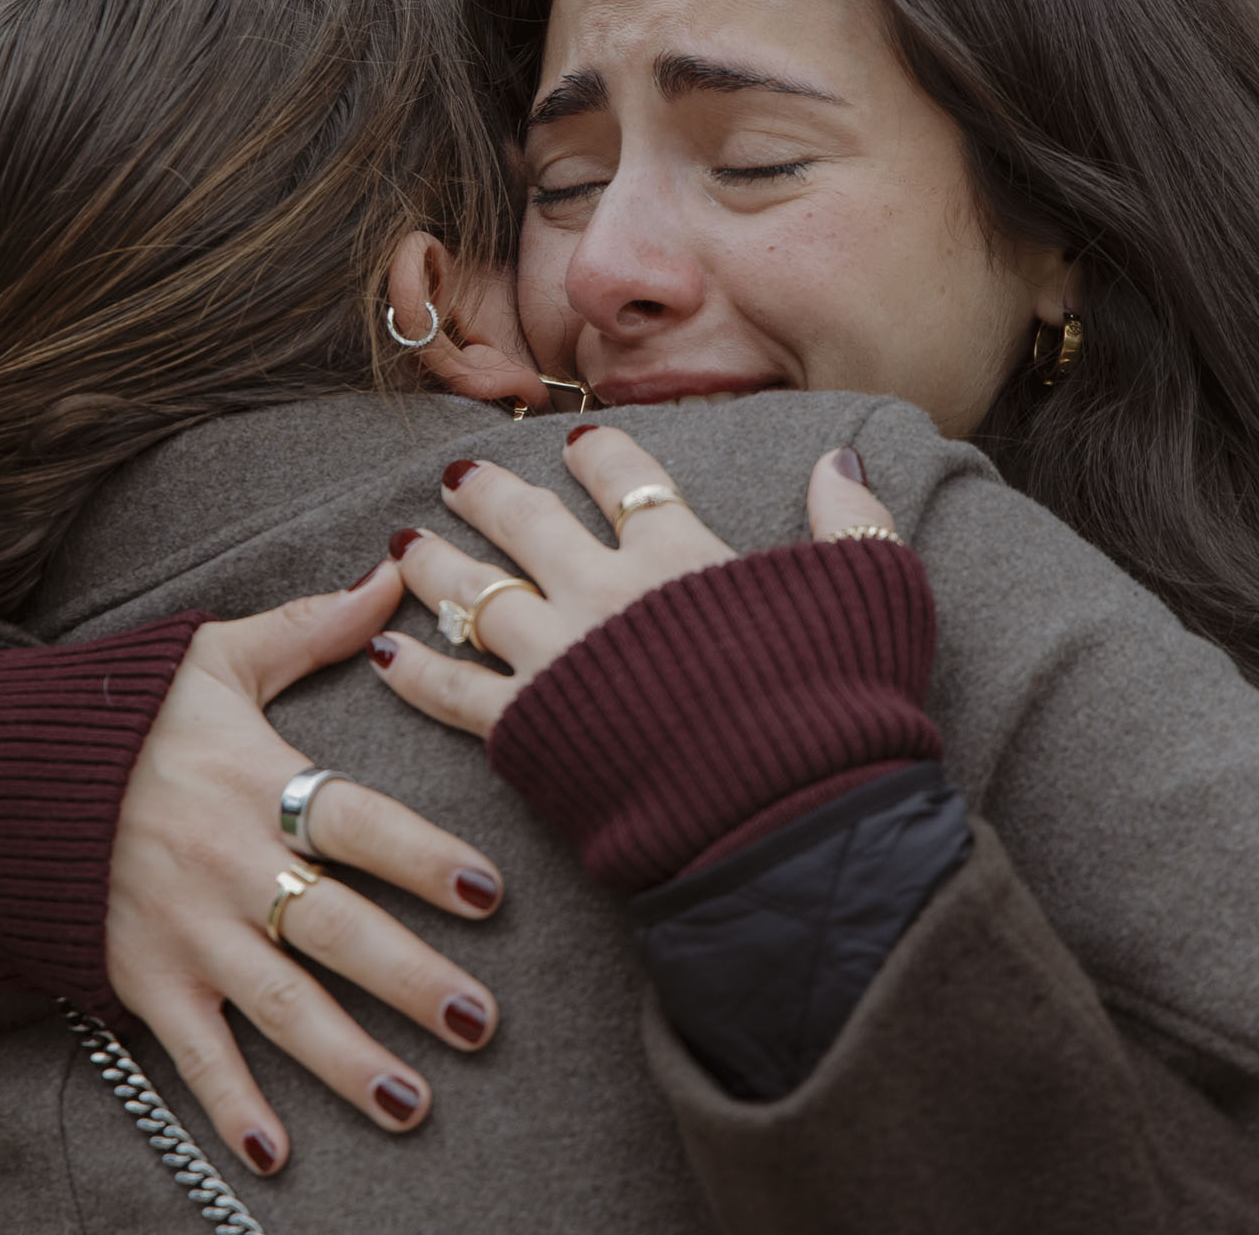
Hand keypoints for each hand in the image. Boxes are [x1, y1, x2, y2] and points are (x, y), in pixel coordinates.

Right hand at [104, 564, 503, 1175]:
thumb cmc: (122, 714)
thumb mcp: (212, 657)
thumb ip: (311, 627)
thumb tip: (396, 572)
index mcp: (253, 781)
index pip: (354, 823)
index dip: (420, 858)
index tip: (486, 894)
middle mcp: (225, 864)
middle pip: (332, 928)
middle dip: (407, 980)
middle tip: (477, 1022)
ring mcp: (183, 930)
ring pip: (277, 1005)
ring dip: (344, 1060)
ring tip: (411, 1102)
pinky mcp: (141, 979)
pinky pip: (193, 1053)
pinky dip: (231, 1107)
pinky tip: (276, 1156)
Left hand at [371, 429, 898, 738]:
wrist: (788, 816)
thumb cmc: (840, 707)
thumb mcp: (874, 595)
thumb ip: (852, 523)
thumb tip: (839, 460)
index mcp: (681, 555)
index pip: (627, 482)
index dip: (600, 457)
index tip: (578, 444)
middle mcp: (606, 593)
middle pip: (529, 525)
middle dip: (491, 495)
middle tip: (459, 478)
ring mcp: (559, 659)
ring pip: (475, 594)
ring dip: (435, 566)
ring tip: (404, 544)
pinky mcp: (529, 731)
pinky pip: (452, 692)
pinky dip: (414, 670)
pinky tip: (384, 652)